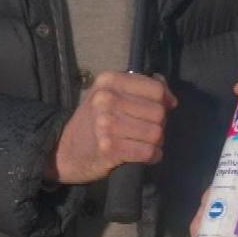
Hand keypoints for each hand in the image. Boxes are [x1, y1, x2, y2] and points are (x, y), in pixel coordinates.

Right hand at [45, 71, 176, 184]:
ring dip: (156, 142)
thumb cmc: (95, 120)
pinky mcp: (109, 148)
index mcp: (109, 80)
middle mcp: (106, 99)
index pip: (156, 89)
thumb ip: (140, 89)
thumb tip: (171, 99)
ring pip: (156, 133)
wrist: (66, 149)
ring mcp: (106, 124)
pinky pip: (148, 152)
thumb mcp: (111, 94)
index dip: (165, 101)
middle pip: (158, 112)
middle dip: (159, 124)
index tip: (163, 108)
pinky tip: (146, 155)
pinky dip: (153, 156)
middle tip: (147, 130)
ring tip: (145, 142)